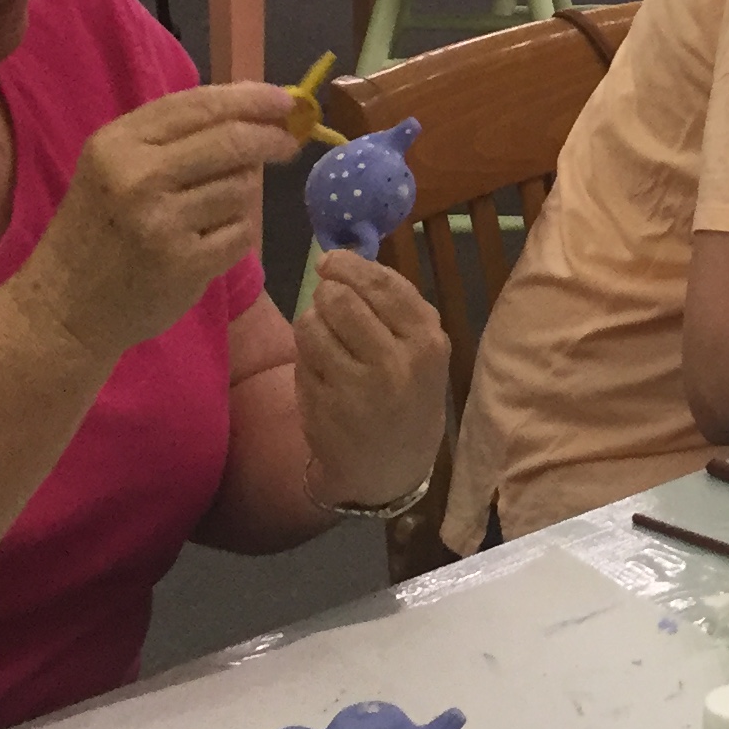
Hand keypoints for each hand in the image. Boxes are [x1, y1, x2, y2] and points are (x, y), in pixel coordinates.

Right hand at [9, 84, 296, 364]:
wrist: (64, 307)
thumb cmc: (96, 229)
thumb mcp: (114, 166)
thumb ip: (174, 136)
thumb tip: (257, 111)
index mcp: (118, 143)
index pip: (199, 105)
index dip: (251, 99)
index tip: (285, 101)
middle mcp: (137, 177)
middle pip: (232, 141)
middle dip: (270, 138)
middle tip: (289, 142)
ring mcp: (161, 223)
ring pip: (242, 187)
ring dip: (240, 195)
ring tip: (206, 213)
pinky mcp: (184, 264)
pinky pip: (242, 231)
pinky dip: (236, 233)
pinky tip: (206, 242)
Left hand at [296, 253, 449, 509]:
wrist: (392, 469)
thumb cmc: (409, 396)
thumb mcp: (422, 349)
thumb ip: (392, 305)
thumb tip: (341, 259)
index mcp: (427, 341)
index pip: (381, 284)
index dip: (348, 265)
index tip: (330, 261)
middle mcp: (395, 362)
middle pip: (340, 299)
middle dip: (327, 294)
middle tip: (329, 302)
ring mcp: (357, 387)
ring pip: (312, 325)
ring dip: (312, 323)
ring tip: (328, 340)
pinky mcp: (324, 406)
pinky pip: (301, 358)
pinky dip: (306, 357)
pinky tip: (323, 372)